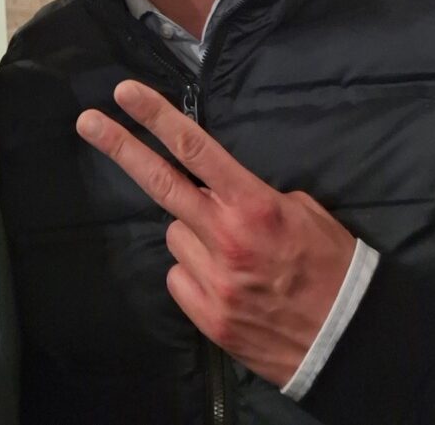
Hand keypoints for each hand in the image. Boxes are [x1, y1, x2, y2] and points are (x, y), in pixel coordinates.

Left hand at [76, 80, 355, 386]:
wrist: (347, 340)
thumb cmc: (332, 267)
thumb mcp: (305, 213)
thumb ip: (254, 196)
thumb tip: (221, 190)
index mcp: (254, 205)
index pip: (195, 150)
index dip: (156, 118)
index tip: (125, 93)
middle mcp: (226, 237)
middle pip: (160, 181)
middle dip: (120, 147)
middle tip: (87, 121)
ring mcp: (213, 278)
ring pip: (175, 234)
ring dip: (193, 233)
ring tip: (234, 252)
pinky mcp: (207, 314)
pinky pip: (179, 275)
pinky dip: (194, 272)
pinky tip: (227, 281)